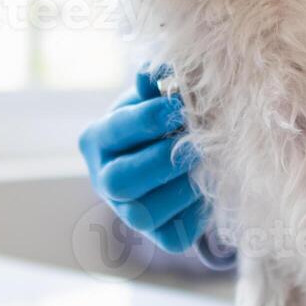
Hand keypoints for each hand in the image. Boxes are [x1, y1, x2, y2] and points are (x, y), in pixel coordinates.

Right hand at [79, 68, 205, 252]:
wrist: (177, 152)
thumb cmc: (162, 118)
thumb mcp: (155, 96)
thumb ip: (156, 85)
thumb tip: (161, 70)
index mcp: (97, 140)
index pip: (116, 132)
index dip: (148, 120)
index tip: (179, 107)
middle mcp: (104, 181)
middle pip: (121, 181)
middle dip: (162, 160)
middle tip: (196, 143)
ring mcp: (128, 213)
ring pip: (146, 214)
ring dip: (183, 187)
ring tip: (208, 163)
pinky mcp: (159, 236)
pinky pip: (175, 234)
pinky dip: (196, 212)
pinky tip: (209, 187)